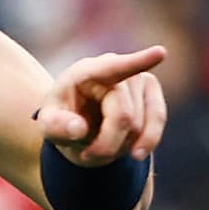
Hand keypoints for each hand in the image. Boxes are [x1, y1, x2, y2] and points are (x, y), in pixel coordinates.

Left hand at [34, 46, 166, 166]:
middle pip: (123, 116)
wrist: (79, 120)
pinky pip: (158, 121)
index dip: (137, 62)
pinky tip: (135, 153)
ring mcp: (137, 78)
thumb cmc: (63, 119)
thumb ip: (57, 127)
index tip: (160, 53)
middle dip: (107, 144)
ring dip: (121, 145)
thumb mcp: (48, 126)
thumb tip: (79, 128)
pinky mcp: (151, 91)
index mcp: (85, 72)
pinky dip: (147, 142)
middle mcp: (115, 69)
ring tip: (101, 144)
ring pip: (140, 125)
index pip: (112, 68)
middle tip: (87, 155)